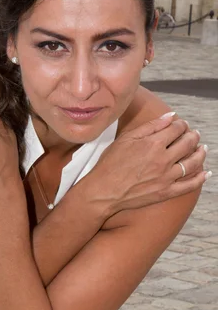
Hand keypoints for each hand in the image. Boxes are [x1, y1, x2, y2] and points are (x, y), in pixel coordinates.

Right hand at [87, 114, 209, 214]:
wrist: (103, 191)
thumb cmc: (110, 164)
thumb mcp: (126, 139)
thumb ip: (150, 126)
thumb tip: (170, 116)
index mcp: (153, 143)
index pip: (176, 129)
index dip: (180, 124)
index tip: (180, 124)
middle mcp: (163, 159)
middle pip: (188, 143)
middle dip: (193, 136)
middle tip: (194, 134)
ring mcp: (167, 177)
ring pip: (193, 162)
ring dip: (201, 153)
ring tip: (203, 149)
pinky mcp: (166, 192)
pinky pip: (190, 185)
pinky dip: (200, 178)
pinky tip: (206, 172)